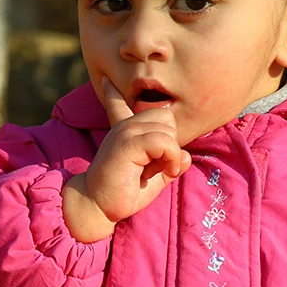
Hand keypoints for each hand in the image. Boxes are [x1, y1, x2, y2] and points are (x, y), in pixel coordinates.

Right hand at [62, 77, 190, 241]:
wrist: (98, 206)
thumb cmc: (125, 193)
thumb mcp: (153, 176)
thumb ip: (170, 163)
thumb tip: (187, 156)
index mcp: (124, 130)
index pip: (119, 104)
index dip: (112, 93)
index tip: (105, 81)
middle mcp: (124, 126)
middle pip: (167, 116)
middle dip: (171, 142)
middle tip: (157, 165)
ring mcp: (125, 131)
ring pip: (168, 128)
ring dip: (171, 154)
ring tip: (157, 170)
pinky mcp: (128, 143)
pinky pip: (164, 141)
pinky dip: (171, 157)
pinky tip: (164, 170)